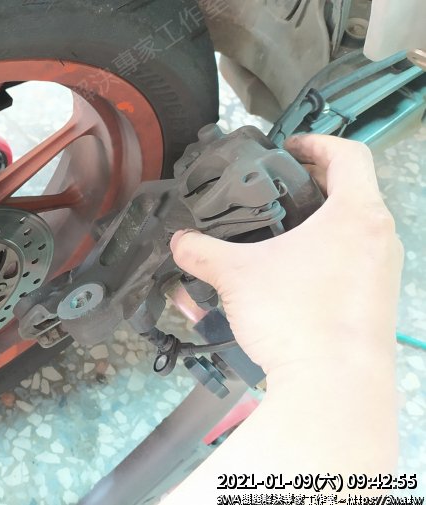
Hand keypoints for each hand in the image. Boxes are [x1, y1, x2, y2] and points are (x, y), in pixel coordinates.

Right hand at [169, 134, 402, 379]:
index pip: (349, 154)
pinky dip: (328, 255)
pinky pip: (356, 262)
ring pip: (355, 228)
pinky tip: (292, 275)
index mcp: (357, 214)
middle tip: (275, 189)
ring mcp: (384, 272)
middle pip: (353, 190)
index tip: (287, 149)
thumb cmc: (298, 319)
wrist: (333, 385)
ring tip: (280, 233)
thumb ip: (202, 251)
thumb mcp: (236, 275)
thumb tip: (178, 242)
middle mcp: (380, 238)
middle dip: (313, 184)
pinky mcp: (377, 301)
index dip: (314, 143)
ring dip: (321, 222)